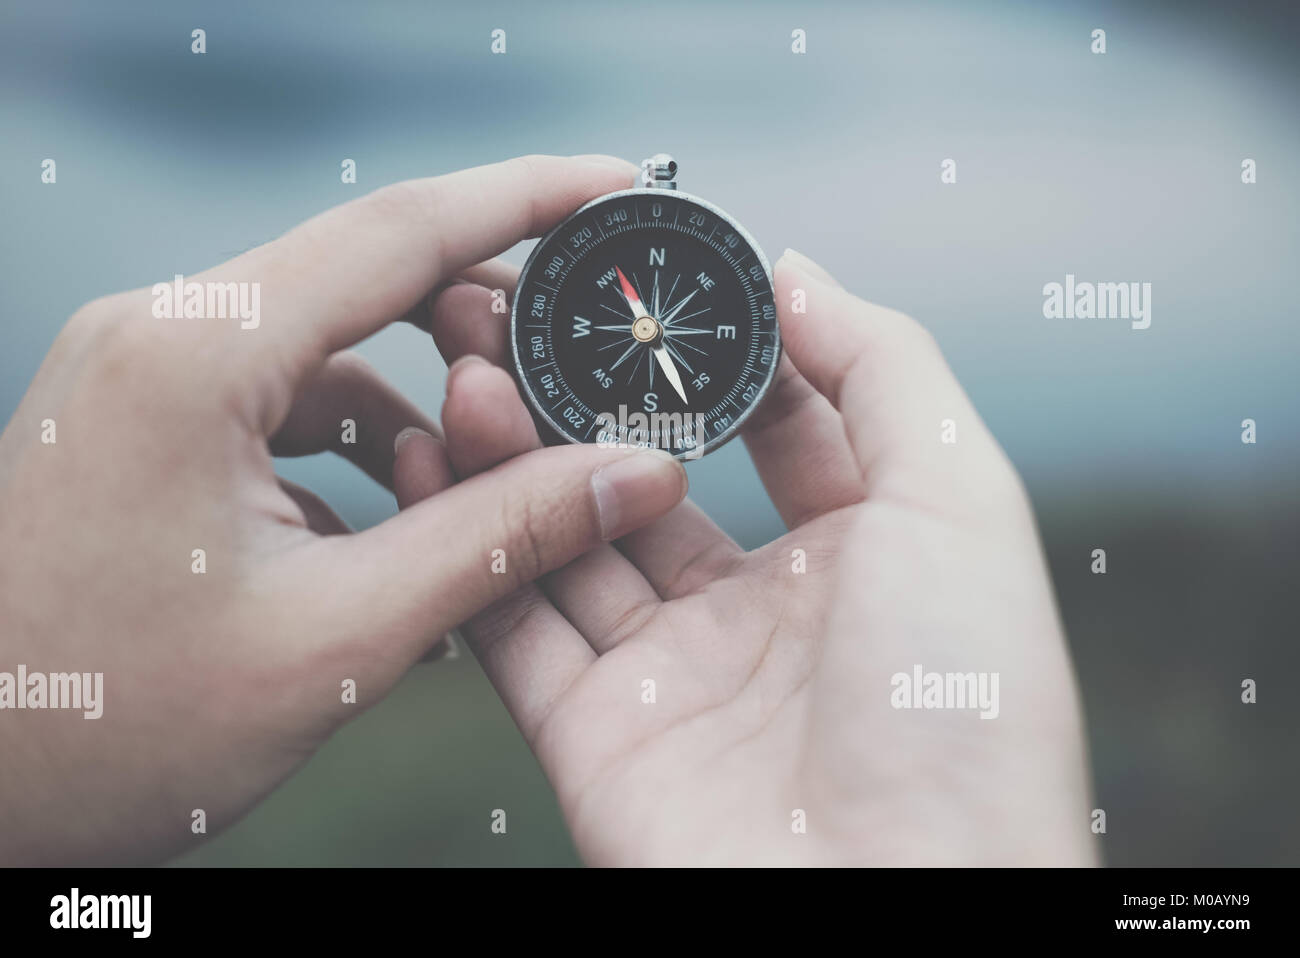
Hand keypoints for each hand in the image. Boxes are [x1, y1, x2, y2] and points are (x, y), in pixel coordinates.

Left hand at [0, 155, 685, 864]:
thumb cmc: (108, 729)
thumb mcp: (336, 635)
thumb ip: (499, 540)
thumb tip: (630, 475)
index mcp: (196, 356)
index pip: (399, 232)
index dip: (525, 198)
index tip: (612, 184)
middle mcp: (159, 336)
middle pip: (366, 277)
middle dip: (480, 319)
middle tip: (571, 376)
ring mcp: (143, 376)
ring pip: (328, 348)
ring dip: (418, 403)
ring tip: (482, 486)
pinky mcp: (145, 424)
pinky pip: (282, 398)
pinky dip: (357, 441)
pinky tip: (397, 517)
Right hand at [403, 247, 1094, 865]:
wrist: (898, 905)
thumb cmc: (959, 707)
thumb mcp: (958, 499)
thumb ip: (884, 369)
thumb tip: (798, 272)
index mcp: (858, 554)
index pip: (770, 422)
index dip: (710, 350)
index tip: (646, 280)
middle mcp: (759, 612)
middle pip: (648, 476)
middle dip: (588, 394)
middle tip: (525, 313)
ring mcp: (670, 672)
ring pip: (567, 537)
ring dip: (513, 451)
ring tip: (467, 365)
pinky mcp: (590, 732)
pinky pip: (510, 623)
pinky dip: (465, 545)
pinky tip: (428, 460)